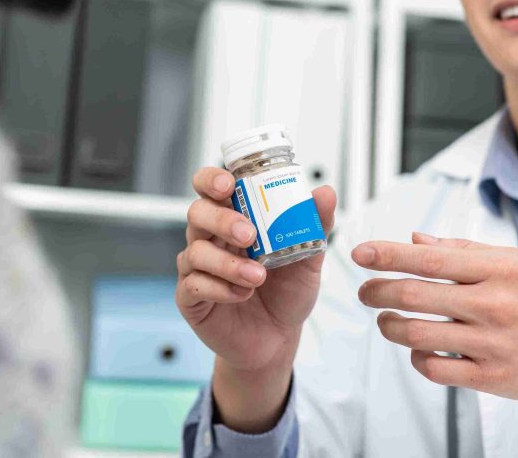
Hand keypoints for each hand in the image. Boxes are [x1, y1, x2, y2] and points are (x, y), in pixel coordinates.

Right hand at [176, 166, 336, 373]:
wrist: (278, 339)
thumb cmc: (287, 292)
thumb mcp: (308, 258)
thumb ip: (315, 225)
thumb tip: (326, 193)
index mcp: (234, 219)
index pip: (211, 187)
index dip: (212, 179)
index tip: (229, 184)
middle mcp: (211, 238)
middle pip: (197, 212)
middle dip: (222, 219)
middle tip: (249, 235)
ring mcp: (197, 268)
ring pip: (195, 251)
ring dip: (228, 263)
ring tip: (258, 276)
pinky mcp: (191, 297)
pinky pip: (194, 285)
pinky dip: (220, 288)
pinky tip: (242, 294)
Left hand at [352, 233, 517, 430]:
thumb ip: (464, 251)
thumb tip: (416, 240)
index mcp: (500, 269)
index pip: (428, 258)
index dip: (386, 254)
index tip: (359, 252)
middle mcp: (495, 304)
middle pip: (414, 294)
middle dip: (377, 291)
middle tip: (364, 290)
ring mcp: (493, 343)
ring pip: (417, 334)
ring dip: (390, 326)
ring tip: (386, 321)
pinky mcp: (493, 378)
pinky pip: (436, 369)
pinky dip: (417, 358)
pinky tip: (418, 350)